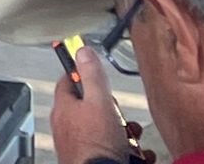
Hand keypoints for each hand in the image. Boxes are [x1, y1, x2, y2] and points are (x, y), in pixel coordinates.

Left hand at [50, 45, 127, 163]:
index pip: (68, 80)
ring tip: (134, 138)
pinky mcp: (91, 161)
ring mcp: (79, 145)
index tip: (98, 76)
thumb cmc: (97, 146)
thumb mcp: (99, 102)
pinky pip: (110, 150)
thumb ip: (92, 76)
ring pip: (104, 130)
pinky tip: (138, 155)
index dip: (84, 75)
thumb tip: (83, 51)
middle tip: (122, 116)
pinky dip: (127, 151)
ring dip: (124, 132)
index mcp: (64, 108)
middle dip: (113, 111)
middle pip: (91, 108)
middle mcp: (68, 127)